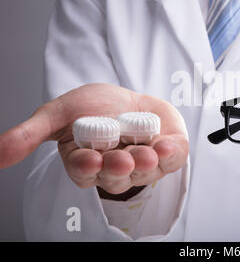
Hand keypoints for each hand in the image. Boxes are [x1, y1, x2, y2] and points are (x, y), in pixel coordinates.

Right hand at [0, 84, 188, 195]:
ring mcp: (144, 162)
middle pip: (116, 176)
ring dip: (146, 163)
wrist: (127, 98)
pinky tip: (168, 146)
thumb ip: (32, 133)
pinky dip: (172, 154)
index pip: (85, 172)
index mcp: (88, 162)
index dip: (86, 167)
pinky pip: (172, 159)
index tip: (88, 159)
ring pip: (145, 171)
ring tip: (147, 152)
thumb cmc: (94, 107)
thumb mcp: (60, 113)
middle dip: (118, 168)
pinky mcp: (167, 152)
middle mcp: (116, 168)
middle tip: (121, 159)